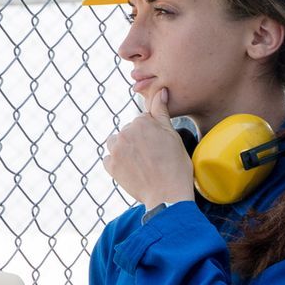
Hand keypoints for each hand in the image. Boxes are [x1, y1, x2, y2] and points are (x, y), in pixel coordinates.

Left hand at [102, 86, 196, 207]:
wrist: (167, 194)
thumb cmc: (175, 165)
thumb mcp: (172, 134)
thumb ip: (161, 111)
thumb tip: (161, 90)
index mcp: (141, 121)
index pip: (142, 122)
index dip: (152, 135)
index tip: (159, 147)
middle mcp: (126, 132)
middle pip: (128, 132)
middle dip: (137, 141)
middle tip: (152, 158)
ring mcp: (116, 149)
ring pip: (116, 143)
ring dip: (124, 150)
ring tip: (140, 163)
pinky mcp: (110, 165)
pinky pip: (109, 160)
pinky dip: (117, 164)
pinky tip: (132, 171)